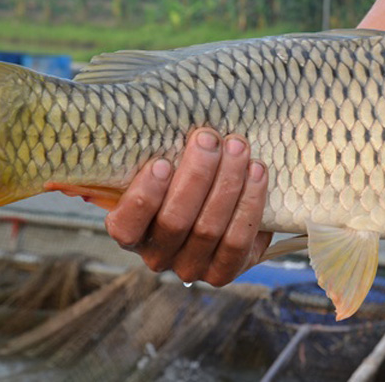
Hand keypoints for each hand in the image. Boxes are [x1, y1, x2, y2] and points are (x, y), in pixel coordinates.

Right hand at [103, 128, 271, 285]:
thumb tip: (142, 114)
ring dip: (228, 183)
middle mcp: (157, 256)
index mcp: (129, 232)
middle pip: (176, 221)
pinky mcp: (226, 271)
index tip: (161, 162)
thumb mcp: (159, 163)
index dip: (145, 195)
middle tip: (209, 138)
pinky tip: (256, 172)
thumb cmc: (180, 173)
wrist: (217, 202)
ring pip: (210, 229)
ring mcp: (192, 268)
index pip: (128, 224)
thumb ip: (149, 150)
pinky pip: (239, 241)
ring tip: (238, 148)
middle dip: (197, 175)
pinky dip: (250, 204)